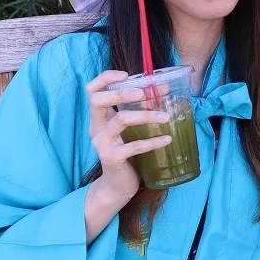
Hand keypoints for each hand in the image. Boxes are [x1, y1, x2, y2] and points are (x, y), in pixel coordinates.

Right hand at [86, 70, 172, 206]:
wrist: (117, 185)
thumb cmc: (126, 152)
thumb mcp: (129, 130)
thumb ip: (139, 111)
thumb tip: (165, 88)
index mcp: (99, 118)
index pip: (92, 90)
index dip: (105, 78)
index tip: (126, 74)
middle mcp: (96, 128)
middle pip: (98, 100)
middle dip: (120, 92)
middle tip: (143, 93)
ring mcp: (102, 143)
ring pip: (120, 120)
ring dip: (145, 115)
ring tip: (165, 116)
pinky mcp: (112, 158)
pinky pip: (133, 146)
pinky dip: (152, 142)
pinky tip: (167, 139)